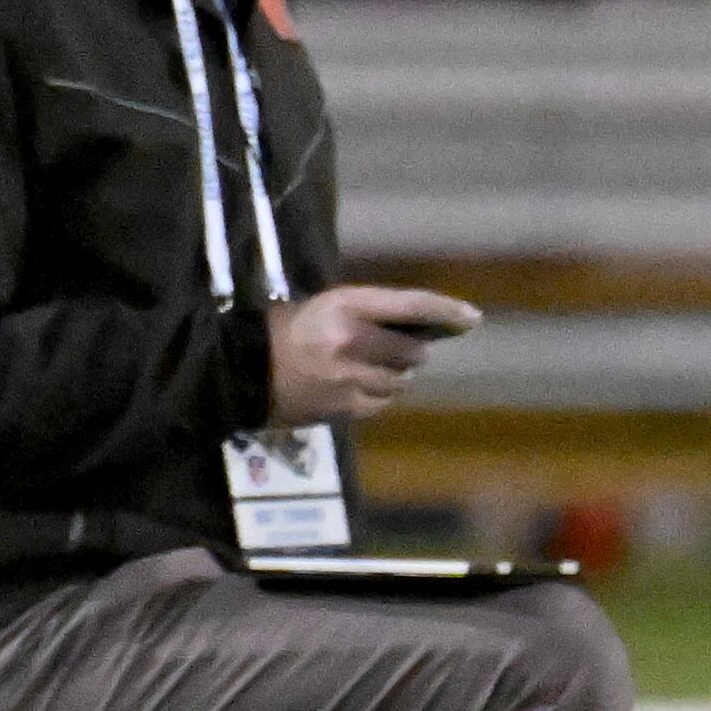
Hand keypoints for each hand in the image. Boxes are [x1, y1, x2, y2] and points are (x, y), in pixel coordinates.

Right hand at [265, 284, 480, 424]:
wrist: (239, 370)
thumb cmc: (285, 331)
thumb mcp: (325, 308)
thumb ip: (369, 314)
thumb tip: (421, 328)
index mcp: (345, 305)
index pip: (411, 304)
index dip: (446, 310)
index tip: (472, 318)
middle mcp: (352, 339)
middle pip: (414, 352)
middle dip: (410, 352)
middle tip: (391, 350)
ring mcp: (350, 376)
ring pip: (401, 380)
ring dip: (393, 375)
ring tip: (364, 369)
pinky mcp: (345, 406)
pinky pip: (383, 402)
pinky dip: (378, 396)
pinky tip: (354, 387)